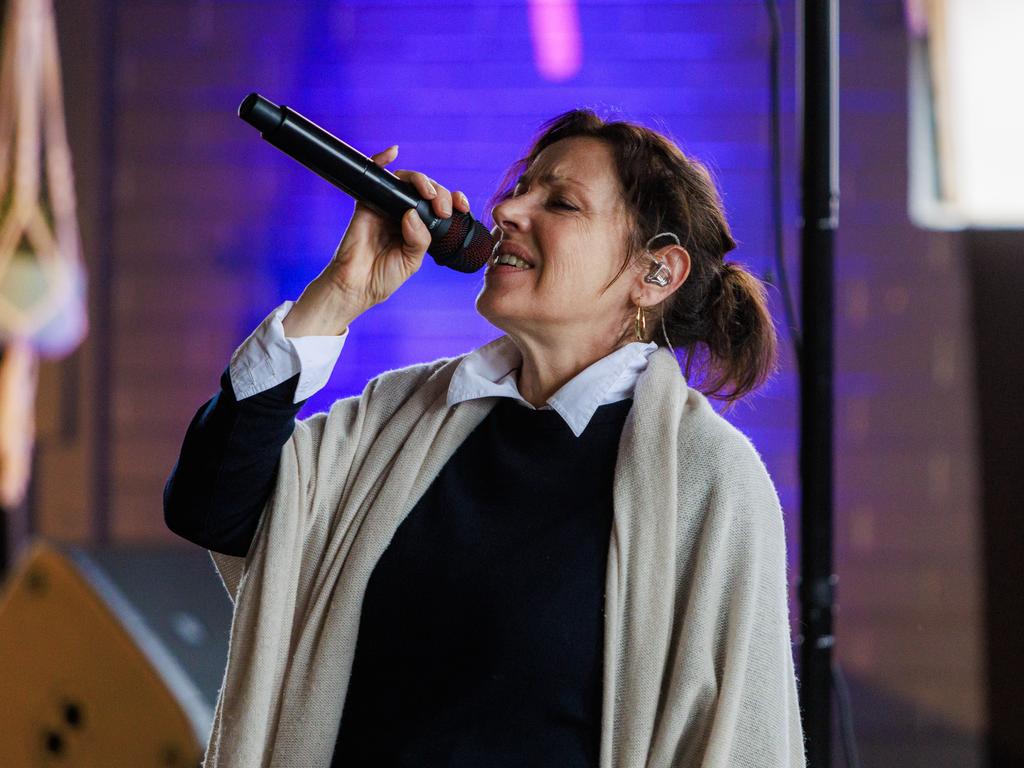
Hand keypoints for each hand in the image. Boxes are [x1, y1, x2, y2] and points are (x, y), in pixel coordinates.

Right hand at [282, 146, 471, 336]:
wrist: (357, 286)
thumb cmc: (384, 276)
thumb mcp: (413, 260)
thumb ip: (420, 238)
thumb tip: (413, 213)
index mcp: (420, 227)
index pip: (440, 206)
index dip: (454, 201)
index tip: (463, 207)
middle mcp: (404, 213)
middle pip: (426, 190)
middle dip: (440, 194)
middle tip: (443, 210)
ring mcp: (386, 206)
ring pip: (406, 181)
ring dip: (421, 181)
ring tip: (428, 195)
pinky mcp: (367, 202)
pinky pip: (375, 175)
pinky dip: (382, 159)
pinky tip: (392, 152)